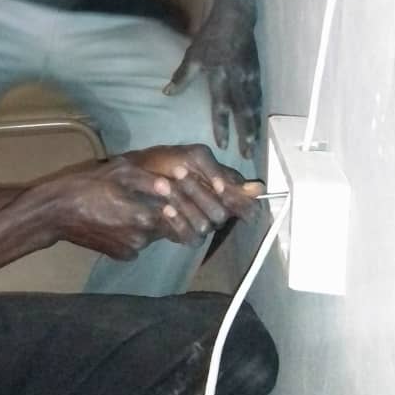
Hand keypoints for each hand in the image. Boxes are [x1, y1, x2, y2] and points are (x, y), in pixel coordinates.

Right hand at [48, 159, 183, 259]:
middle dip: (168, 213)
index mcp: (145, 217)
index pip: (177, 214)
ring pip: (152, 235)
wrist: (57, 212)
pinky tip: (123, 218)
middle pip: (167, 227)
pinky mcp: (119, 256)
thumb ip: (149, 180)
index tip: (178, 192)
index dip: (181, 202)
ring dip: (151, 223)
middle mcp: (142, 239)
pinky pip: (137, 244)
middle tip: (160, 197)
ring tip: (137, 204)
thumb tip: (171, 185)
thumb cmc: (88, 185)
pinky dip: (136, 233)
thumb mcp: (119, 172)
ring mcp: (131, 251)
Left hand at [129, 144, 261, 238]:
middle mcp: (218, 209)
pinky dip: (179, 221)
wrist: (136, 174)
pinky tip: (166, 208)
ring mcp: (204, 223)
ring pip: (206, 224)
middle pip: (222, 212)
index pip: (249, 205)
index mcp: (225, 189)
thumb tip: (258, 188)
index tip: (218, 186)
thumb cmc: (166, 162)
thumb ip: (222, 172)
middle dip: (198, 191)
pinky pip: (192, 237)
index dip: (241, 201)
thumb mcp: (195, 157)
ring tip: (163, 184)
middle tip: (178, 171)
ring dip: (184, 202)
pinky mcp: (187, 235)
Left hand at [164, 11, 261, 158]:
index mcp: (220, 76)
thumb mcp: (193, 54)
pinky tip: (259, 122)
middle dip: (245, 134)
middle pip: (243, 112)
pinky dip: (259, 111)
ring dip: (255, 126)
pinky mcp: (257, 73)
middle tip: (247, 154)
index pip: (221, 106)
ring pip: (254, 106)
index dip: (222, 126)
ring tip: (255, 143)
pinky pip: (259, 96)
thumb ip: (182, 76)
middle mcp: (238, 80)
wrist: (236, 18)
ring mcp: (250, 77)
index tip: (223, 145)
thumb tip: (167, 93)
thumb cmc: (211, 37)